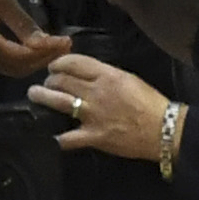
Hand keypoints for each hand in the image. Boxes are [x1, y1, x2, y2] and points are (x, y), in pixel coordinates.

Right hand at [0, 0, 70, 76]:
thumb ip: (22, 23)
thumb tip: (46, 44)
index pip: (20, 56)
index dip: (45, 51)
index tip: (67, 41)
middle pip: (17, 68)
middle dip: (43, 58)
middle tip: (66, 44)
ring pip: (12, 68)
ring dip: (35, 60)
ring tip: (57, 46)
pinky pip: (4, 63)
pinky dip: (24, 57)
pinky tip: (39, 46)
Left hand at [29, 53, 169, 158]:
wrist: (164, 129)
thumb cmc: (150, 102)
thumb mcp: (129, 79)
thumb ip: (106, 75)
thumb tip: (88, 74)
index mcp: (106, 75)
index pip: (73, 62)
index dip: (58, 62)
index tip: (54, 66)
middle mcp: (95, 92)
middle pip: (61, 80)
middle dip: (49, 79)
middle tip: (46, 82)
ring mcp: (91, 115)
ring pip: (57, 101)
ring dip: (41, 96)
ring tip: (34, 95)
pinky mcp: (93, 136)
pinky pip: (67, 137)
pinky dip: (56, 137)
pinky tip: (49, 136)